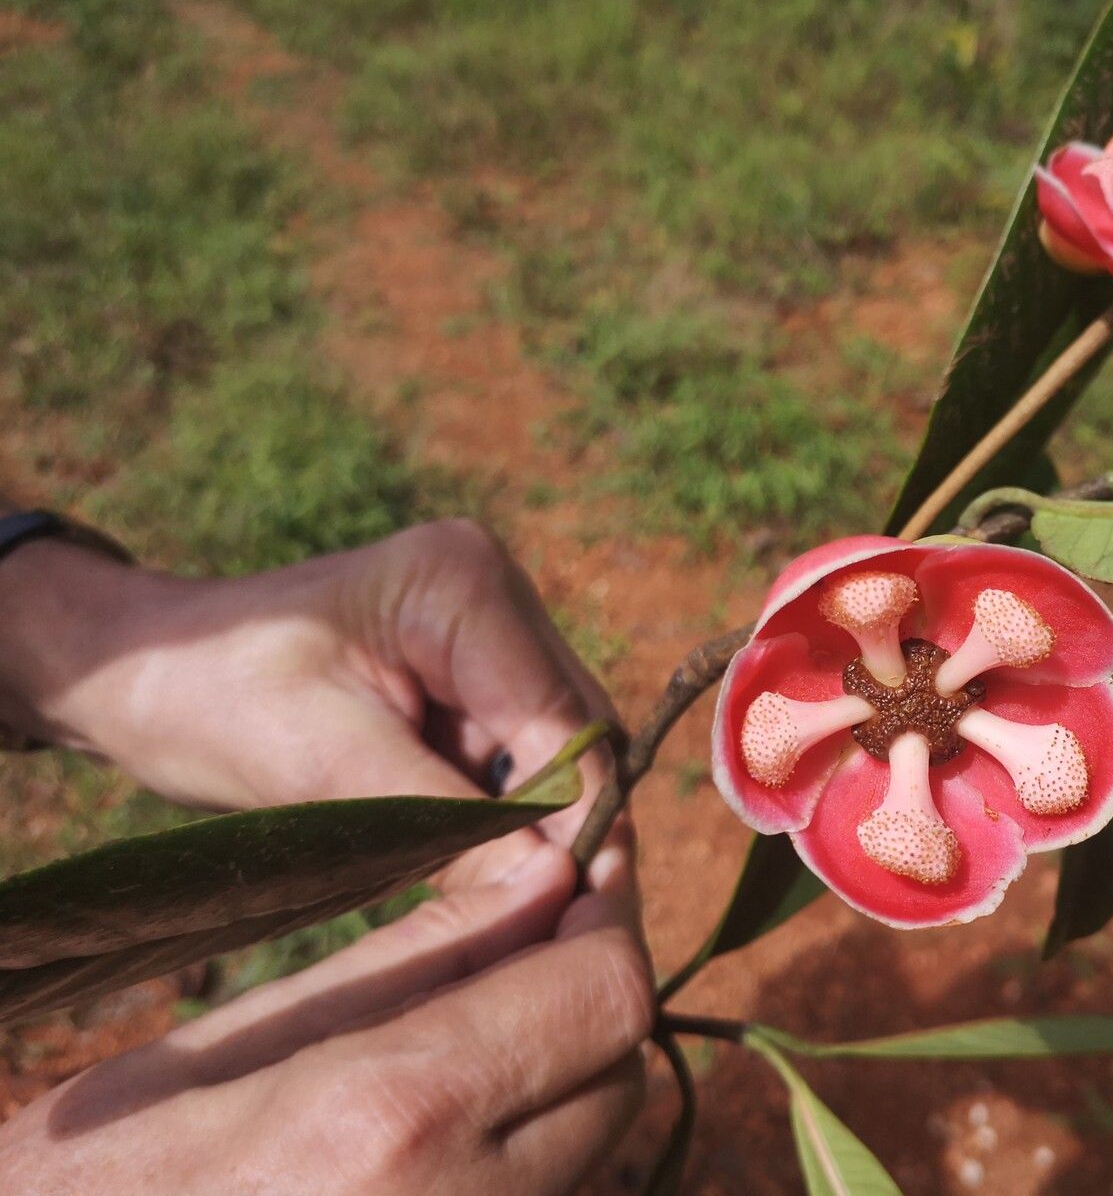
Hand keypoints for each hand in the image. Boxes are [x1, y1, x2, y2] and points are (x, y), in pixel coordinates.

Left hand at [0, 518, 616, 876]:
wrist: (138, 675)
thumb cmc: (209, 698)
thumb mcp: (322, 765)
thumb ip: (447, 822)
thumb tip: (550, 891)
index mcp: (464, 583)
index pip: (561, 716)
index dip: (581, 815)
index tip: (582, 908)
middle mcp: (495, 596)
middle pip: (573, 731)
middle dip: (564, 825)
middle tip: (554, 921)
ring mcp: (487, 635)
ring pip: (552, 753)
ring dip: (532, 828)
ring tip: (513, 905)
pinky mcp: (470, 677)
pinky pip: (512, 760)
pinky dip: (499, 818)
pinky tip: (478, 869)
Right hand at [0, 827, 651, 1194]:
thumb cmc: (93, 1185)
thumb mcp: (220, 1046)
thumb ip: (406, 959)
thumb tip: (540, 879)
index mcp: (396, 1110)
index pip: (603, 995)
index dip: (606, 924)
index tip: (577, 879)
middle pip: (619, 1068)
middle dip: (588, 993)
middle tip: (526, 943)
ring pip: (596, 1140)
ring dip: (563, 1071)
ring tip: (474, 1026)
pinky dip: (527, 1145)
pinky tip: (446, 1116)